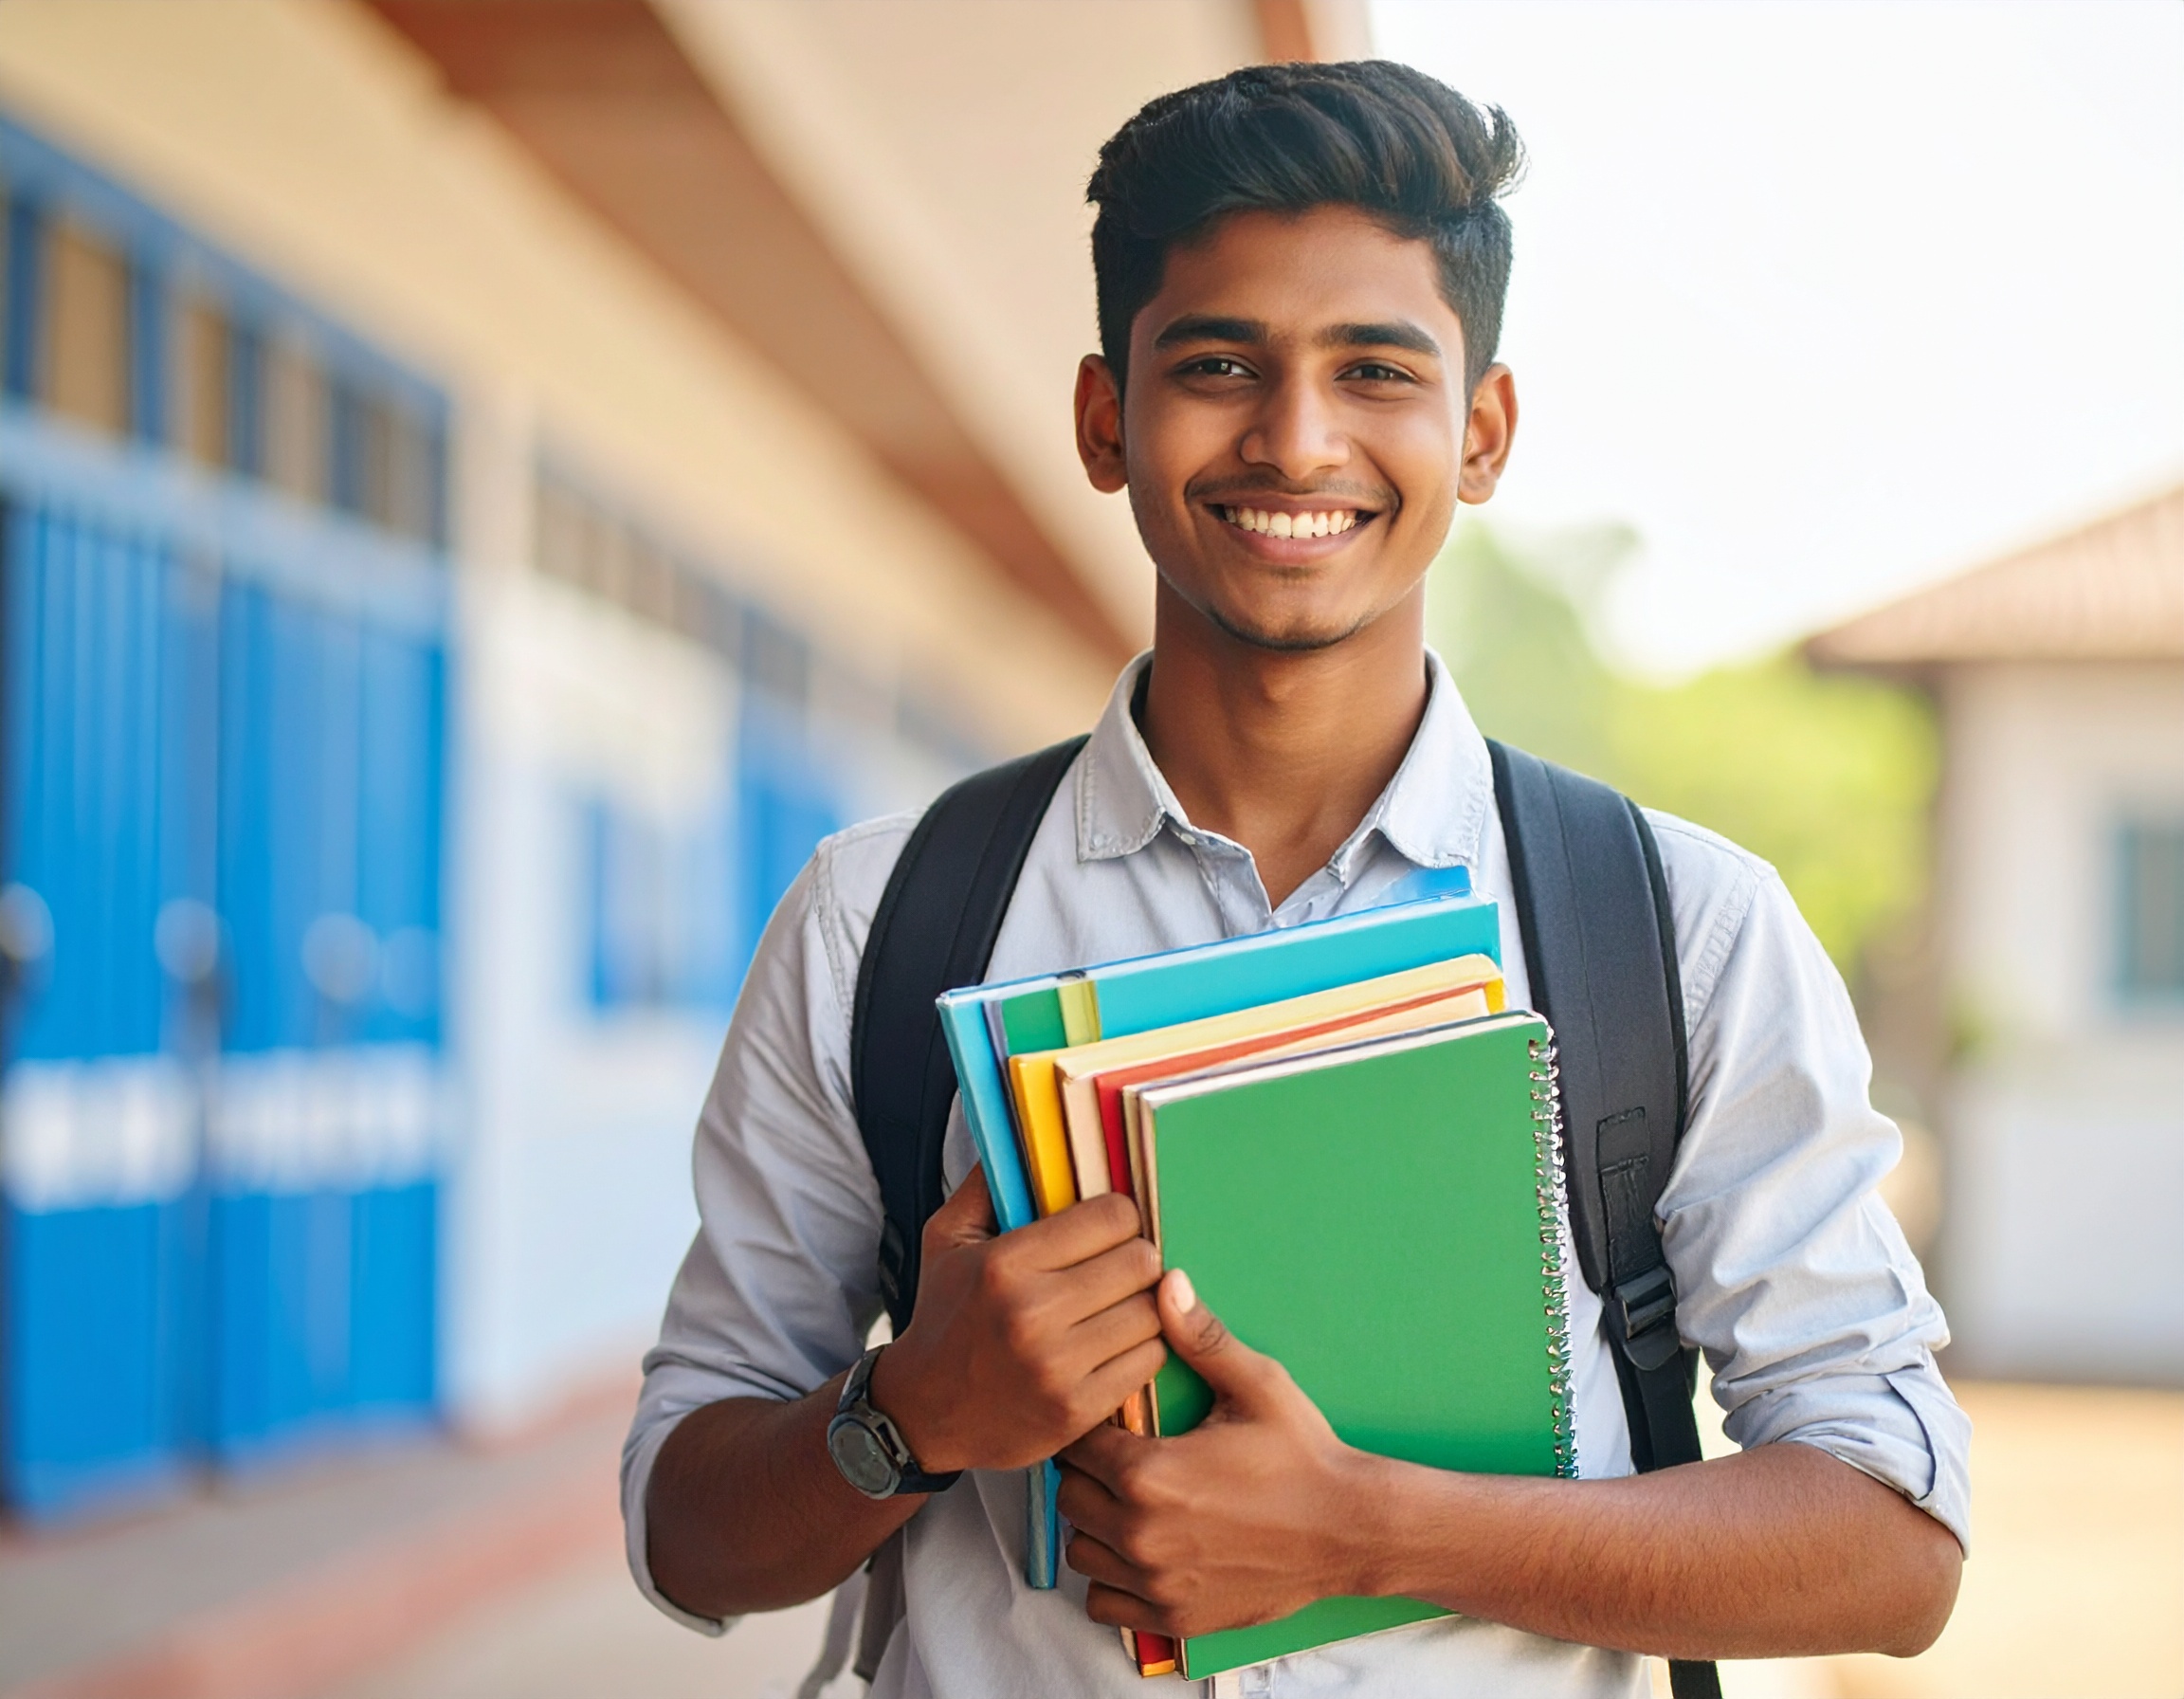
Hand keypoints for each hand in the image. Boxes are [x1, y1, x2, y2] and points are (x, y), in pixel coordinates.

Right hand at [869, 1167, 1167, 1474]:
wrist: (921, 1413)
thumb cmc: (943, 1315)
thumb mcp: (946, 1240)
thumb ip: (986, 1184)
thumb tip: (1021, 1134)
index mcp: (1004, 1264)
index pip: (1112, 1216)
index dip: (1119, 1216)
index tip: (1109, 1228)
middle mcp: (1031, 1314)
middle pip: (1140, 1262)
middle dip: (1136, 1259)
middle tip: (1120, 1267)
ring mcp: (1057, 1367)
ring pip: (1152, 1313)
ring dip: (1143, 1306)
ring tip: (1119, 1306)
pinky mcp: (1077, 1410)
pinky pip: (1149, 1361)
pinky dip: (1141, 1350)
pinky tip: (1115, 1345)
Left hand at [1058, 1270, 1383, 1640]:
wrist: (1349, 1530)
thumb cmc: (1303, 1455)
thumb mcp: (1256, 1385)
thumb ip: (1201, 1336)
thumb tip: (1165, 1282)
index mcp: (1148, 1472)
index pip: (1074, 1444)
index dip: (1087, 1430)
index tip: (1112, 1426)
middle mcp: (1139, 1532)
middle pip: (1070, 1497)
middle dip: (1088, 1475)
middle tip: (1123, 1462)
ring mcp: (1154, 1581)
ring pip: (1080, 1551)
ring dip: (1096, 1528)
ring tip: (1131, 1506)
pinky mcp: (1172, 1617)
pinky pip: (1104, 1604)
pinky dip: (1113, 1581)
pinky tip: (1143, 1553)